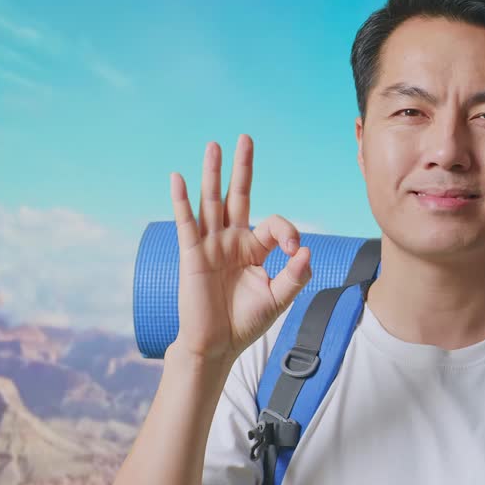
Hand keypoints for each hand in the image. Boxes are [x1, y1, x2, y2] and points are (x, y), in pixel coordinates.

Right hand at [168, 135, 311, 362]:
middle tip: (245, 138)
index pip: (274, 224)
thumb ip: (295, 275)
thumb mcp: (279, 298)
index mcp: (255, 248)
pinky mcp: (192, 255)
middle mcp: (232, 240)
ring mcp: (211, 245)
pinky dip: (181, 201)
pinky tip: (178, 178)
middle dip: (242, 168)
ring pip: (212, 202)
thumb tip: (306, 250)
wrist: (216, 345)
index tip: (294, 254)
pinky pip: (186, 223)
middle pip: (238, 196)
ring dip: (212, 174)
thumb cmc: (245, 322)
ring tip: (214, 146)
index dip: (288, 232)